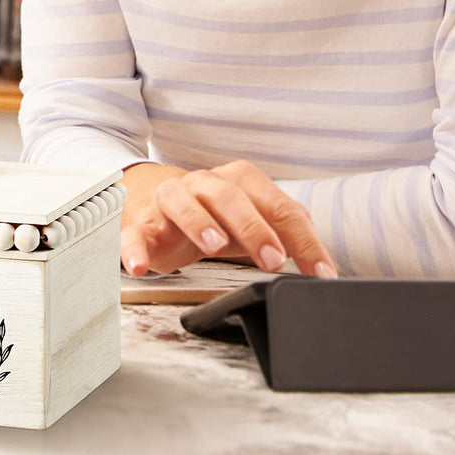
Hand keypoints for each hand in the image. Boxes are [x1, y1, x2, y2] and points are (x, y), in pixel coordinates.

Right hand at [119, 160, 337, 278]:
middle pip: (230, 196)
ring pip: (182, 201)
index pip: (276, 206)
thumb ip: (280, 225)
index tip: (321, 272)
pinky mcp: (140, 223)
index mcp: (236, 182)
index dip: (302, 239)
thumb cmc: (208, 214)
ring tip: (213, 245)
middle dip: (254, 227)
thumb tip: (316, 243)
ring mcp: (169, 200)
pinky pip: (134, 232)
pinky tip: (140, 266)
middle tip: (274, 259)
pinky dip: (134, 248)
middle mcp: (203, 184)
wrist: (151, 201)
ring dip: (199, 221)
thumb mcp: (248, 218)